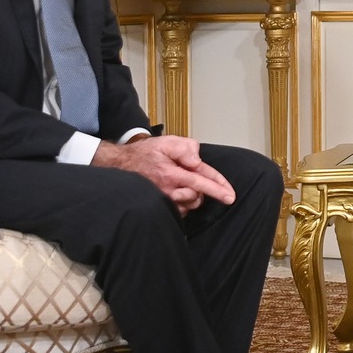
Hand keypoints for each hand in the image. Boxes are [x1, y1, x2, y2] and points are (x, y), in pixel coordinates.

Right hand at [94, 134, 235, 214]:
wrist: (122, 165)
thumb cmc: (145, 153)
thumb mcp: (166, 142)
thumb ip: (185, 148)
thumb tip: (197, 160)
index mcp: (172, 174)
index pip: (201, 182)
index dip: (218, 188)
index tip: (230, 196)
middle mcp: (168, 190)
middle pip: (198, 195)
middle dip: (203, 187)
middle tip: (193, 174)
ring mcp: (164, 200)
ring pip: (190, 203)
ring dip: (194, 194)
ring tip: (184, 182)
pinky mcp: (161, 206)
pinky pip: (181, 209)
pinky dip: (185, 201)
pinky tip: (178, 191)